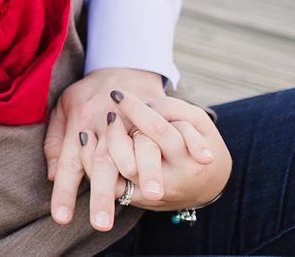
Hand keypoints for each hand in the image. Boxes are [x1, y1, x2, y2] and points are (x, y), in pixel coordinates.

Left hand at [44, 68, 165, 228]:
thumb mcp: (64, 109)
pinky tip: (177, 169)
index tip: (61, 218)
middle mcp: (103, 123)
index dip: (64, 191)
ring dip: (144, 173)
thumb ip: (56, 141)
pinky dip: (169, 153)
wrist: (121, 66)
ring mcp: (130, 119)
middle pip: (101, 163)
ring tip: (150, 197)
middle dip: (101, 195)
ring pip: (134, 149)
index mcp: (79, 122)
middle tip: (101, 224)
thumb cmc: (89, 94)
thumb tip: (52, 175)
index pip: (69, 162)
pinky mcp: (152, 115)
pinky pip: (162, 135)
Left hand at [105, 94, 231, 210]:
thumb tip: (140, 106)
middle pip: (136, 160)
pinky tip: (88, 138)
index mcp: (189, 160)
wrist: (207, 185)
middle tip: (110, 115)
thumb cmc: (200, 144)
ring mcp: (151, 196)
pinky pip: (110, 185)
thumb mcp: (197, 121)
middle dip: (116, 135)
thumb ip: (171, 109)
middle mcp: (170, 182)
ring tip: (102, 126)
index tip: (117, 94)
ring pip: (120, 175)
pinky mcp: (136, 200)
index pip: (158, 131)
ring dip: (104, 148)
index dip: (135, 110)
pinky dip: (93, 162)